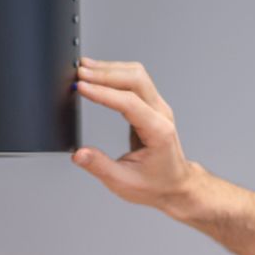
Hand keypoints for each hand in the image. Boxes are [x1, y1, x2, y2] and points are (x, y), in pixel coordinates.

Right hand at [70, 58, 199, 211]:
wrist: (175, 186)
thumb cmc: (154, 186)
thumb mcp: (123, 182)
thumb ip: (99, 166)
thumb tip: (78, 154)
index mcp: (158, 132)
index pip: (130, 103)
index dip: (103, 93)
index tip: (81, 87)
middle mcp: (161, 114)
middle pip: (136, 79)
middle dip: (105, 73)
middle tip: (79, 73)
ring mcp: (158, 107)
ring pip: (136, 74)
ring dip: (110, 69)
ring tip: (84, 69)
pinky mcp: (151, 106)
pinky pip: (135, 81)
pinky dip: (115, 73)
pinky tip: (98, 74)